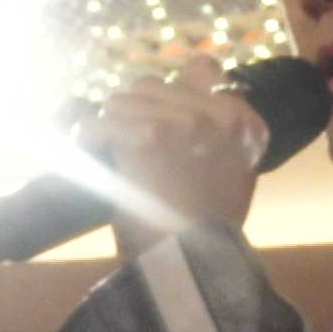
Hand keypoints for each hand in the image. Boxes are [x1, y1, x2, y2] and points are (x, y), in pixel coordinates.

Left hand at [81, 55, 270, 258]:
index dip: (174, 88)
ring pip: (124, 98)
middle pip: (154, 84)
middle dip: (135, 110)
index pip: (202, 68)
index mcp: (244, 122)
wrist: (193, 263)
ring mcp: (184, 120)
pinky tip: (90, 155)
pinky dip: (88, 138)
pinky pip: (102, 122)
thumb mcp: (234, 179)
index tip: (159, 111)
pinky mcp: (148, 133)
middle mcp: (218, 113)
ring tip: (107, 151)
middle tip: (126, 141)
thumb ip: (219, 140)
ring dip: (111, 123)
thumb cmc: (209, 231)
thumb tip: (187, 118)